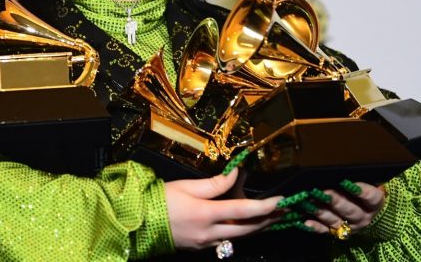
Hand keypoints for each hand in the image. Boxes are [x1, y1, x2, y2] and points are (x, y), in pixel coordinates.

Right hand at [164, 168, 283, 249]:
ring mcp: (205, 243)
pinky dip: (239, 231)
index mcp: (206, 214)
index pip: (244, 210)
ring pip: (238, 237)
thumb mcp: (186, 186)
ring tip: (270, 217)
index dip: (266, 206)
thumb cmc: (159, 200)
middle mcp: (210, 233)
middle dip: (268, 220)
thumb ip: (214, 183)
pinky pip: (226, 240)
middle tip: (284, 212)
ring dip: (256, 227)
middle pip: (247, 229)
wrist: (136, 224)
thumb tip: (236, 173)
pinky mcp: (200, 247)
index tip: (281, 200)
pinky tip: (244, 224)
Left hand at [303, 182, 385, 234]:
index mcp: (374, 204)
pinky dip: (316, 227)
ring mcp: (349, 226)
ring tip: (309, 203)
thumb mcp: (368, 185)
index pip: (371, 197)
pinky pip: (325, 230)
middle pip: (349, 210)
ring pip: (335, 220)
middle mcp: (362, 217)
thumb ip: (358, 178)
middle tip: (323, 191)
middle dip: (335, 200)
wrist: (366, 213)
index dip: (361, 190)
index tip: (347, 181)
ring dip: (321, 211)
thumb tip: (343, 169)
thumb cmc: (364, 193)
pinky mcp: (337, 232)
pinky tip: (307, 223)